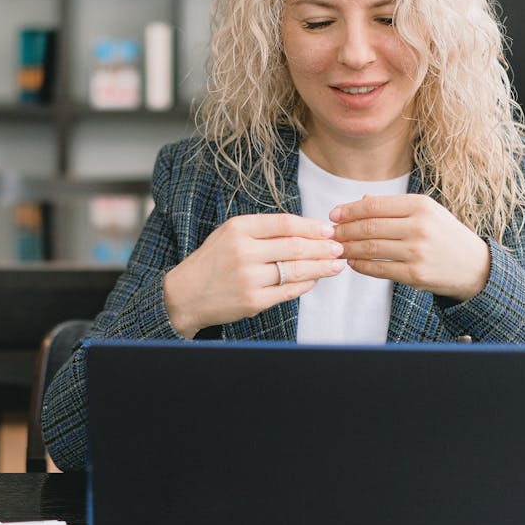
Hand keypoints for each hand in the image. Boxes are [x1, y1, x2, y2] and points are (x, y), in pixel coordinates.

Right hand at [164, 213, 344, 337]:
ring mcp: (249, 278)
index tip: (328, 230)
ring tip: (336, 265)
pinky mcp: (253, 301)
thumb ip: (263, 230)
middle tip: (339, 248)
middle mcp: (243, 251)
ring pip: (295, 270)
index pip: (285, 223)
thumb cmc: (212, 262)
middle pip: (295, 247)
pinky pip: (288, 291)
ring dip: (321, 267)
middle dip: (323, 248)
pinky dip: (305, 285)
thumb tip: (306, 230)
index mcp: (238, 229)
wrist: (185, 295)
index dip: (311, 227)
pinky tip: (314, 280)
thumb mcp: (229, 234)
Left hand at [329, 194, 489, 301]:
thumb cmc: (444, 235)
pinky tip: (353, 261)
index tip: (333, 215)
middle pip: (369, 227)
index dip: (349, 210)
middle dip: (344, 230)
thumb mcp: (426, 212)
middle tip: (331, 233)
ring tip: (337, 247)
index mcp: (421, 206)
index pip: (374, 206)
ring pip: (370, 248)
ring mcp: (417, 251)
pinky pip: (378, 268)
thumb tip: (361, 201)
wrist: (474, 265)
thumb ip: (394, 207)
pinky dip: (361, 265)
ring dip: (348, 248)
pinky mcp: (415, 274)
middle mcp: (419, 226)